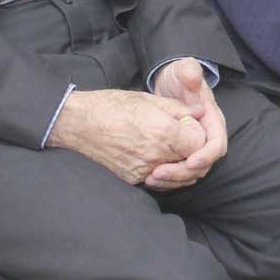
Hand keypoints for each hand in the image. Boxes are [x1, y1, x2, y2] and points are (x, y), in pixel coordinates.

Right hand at [46, 88, 202, 185]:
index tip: (187, 126)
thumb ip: (179, 109)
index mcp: (164, 132)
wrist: (79, 123)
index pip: (199, 145)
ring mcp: (143, 170)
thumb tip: (199, 113)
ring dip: (178, 165)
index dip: (198, 135)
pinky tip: (155, 157)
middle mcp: (156, 155)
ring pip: (175, 175)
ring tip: (169, 148)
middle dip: (191, 152)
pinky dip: (161, 171)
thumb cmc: (112, 106)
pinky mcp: (132, 179)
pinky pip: (157, 180)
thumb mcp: (149, 99)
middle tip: (183, 139)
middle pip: (190, 163)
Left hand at [146, 58, 227, 189]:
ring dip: (174, 177)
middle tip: (160, 173)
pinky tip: (150, 176)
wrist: (172, 81)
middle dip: (184, 172)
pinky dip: (168, 176)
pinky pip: (180, 169)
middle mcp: (207, 135)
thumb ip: (190, 72)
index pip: (217, 144)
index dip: (205, 155)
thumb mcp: (184, 70)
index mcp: (212, 120)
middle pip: (204, 163)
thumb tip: (192, 77)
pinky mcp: (183, 150)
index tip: (190, 162)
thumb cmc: (180, 76)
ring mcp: (196, 144)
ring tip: (152, 177)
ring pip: (192, 170)